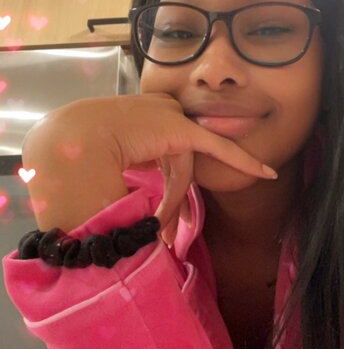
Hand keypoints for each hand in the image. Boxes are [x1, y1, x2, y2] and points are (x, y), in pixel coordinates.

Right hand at [34, 94, 276, 244]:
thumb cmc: (79, 157)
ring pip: (182, 171)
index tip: (171, 205)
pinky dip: (244, 161)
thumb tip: (135, 209)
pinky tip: (266, 174)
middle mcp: (160, 114)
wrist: (72, 139)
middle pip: (175, 166)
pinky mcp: (181, 129)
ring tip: (162, 231)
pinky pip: (219, 148)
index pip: (166, 155)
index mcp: (142, 120)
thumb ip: (128, 176)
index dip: (170, 185)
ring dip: (171, 203)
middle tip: (166, 234)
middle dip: (172, 202)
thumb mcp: (107, 165)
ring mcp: (171, 118)